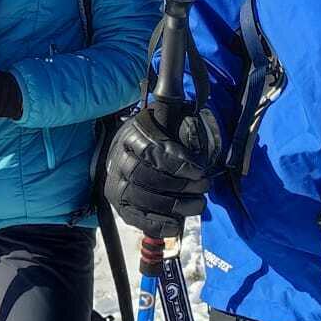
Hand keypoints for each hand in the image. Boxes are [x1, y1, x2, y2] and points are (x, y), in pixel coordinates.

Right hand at [104, 110, 216, 239]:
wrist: (124, 154)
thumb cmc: (153, 137)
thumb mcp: (162, 121)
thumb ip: (174, 115)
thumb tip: (189, 96)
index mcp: (130, 137)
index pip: (150, 150)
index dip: (177, 162)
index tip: (199, 169)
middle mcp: (118, 162)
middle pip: (146, 177)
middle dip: (180, 185)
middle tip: (204, 186)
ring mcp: (116, 186)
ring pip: (143, 199)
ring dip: (175, 205)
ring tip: (198, 203)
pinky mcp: (120, 207)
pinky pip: (137, 219)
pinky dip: (158, 224)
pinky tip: (176, 223)